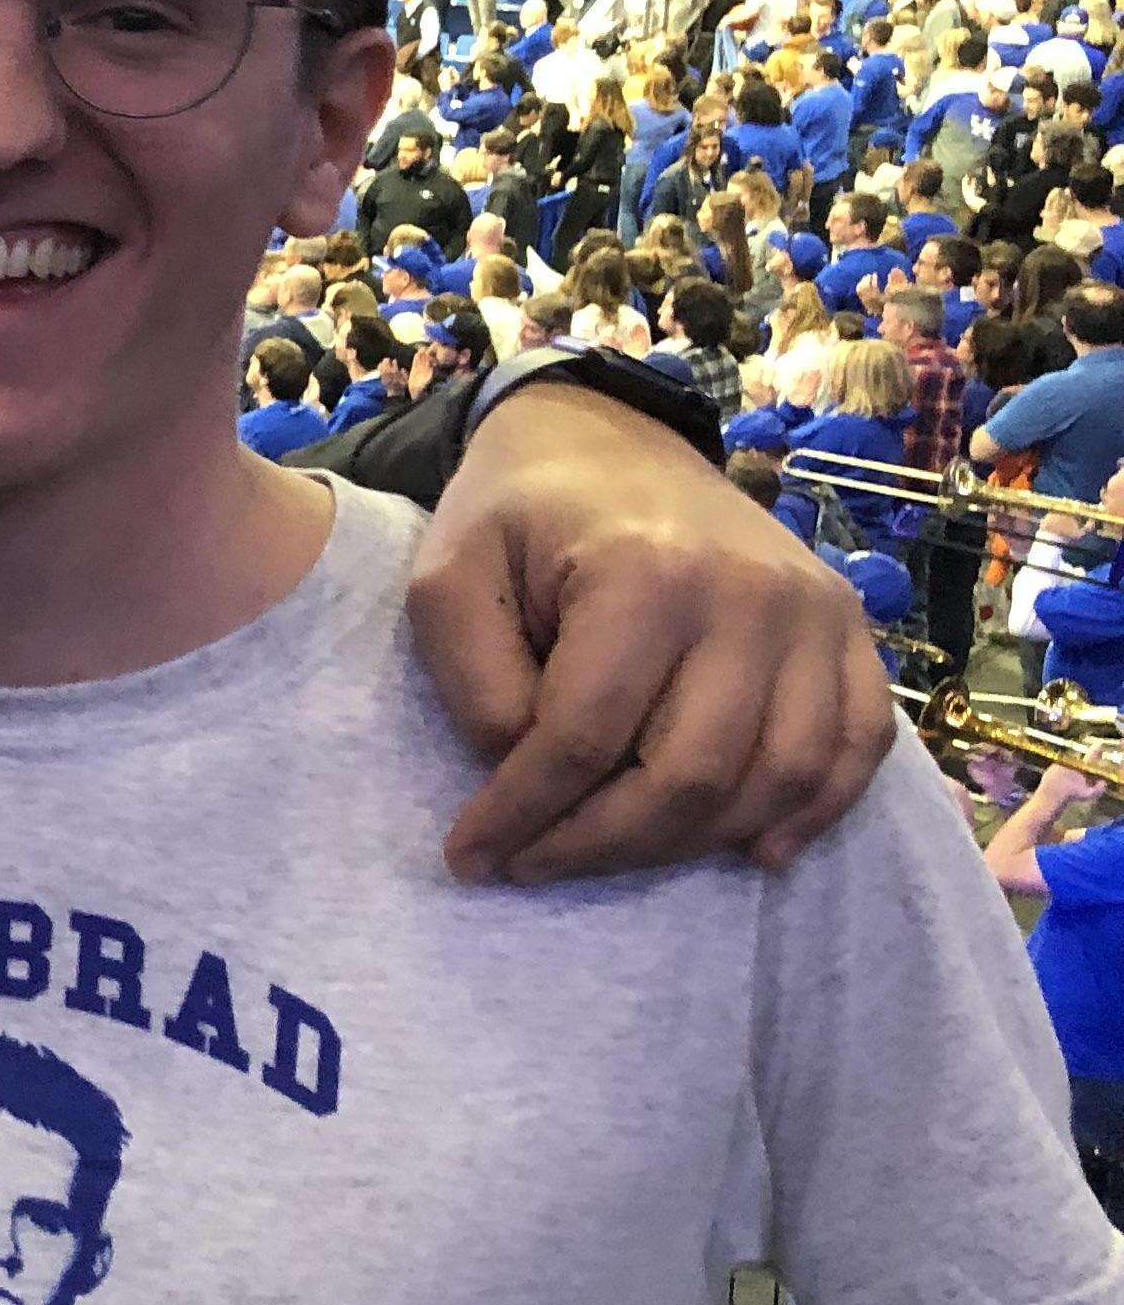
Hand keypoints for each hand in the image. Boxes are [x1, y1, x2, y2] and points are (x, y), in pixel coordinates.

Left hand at [410, 378, 893, 881]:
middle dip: (601, 845)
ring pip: (776, 778)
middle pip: (689, 775)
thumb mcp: (449, 578)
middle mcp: (750, 595)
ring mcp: (814, 613)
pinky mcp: (849, 629)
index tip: (470, 854)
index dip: (523, 813)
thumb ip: (474, 682)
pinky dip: (811, 811)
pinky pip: (856, 747)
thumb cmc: (517, 515)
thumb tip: (525, 772)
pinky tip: (749, 849)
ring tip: (610, 854)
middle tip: (531, 864)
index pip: (585, 738)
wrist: (605, 441)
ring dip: (689, 843)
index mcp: (645, 572)